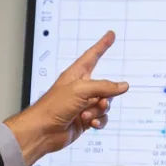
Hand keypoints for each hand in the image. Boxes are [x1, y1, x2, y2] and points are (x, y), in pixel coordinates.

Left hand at [5, 30, 128, 165]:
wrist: (42, 131)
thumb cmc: (53, 106)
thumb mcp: (81, 90)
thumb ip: (104, 86)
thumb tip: (123, 86)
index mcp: (76, 75)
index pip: (92, 56)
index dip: (102, 45)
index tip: (110, 35)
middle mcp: (80, 89)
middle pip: (105, 87)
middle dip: (106, 96)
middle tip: (99, 102)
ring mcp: (83, 105)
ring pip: (105, 104)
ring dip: (99, 111)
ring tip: (85, 115)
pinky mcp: (84, 120)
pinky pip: (101, 118)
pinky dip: (99, 121)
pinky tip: (92, 123)